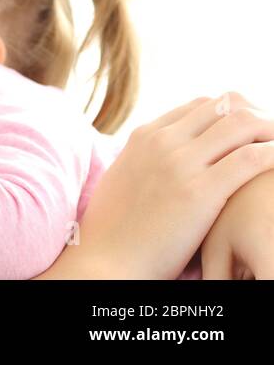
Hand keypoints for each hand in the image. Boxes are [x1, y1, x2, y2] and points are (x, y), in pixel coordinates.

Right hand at [37, 92, 273, 278]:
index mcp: (144, 136)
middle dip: (256, 116)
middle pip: (224, 106)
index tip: (251, 132)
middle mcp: (163, 141)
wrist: (107, 258)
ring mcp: (180, 163)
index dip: (233, 113)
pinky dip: (272, 153)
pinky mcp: (200, 191)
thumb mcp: (124, 177)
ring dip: (269, 130)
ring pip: (241, 124)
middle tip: (273, 137)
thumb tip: (171, 157)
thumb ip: (148, 159)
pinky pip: (248, 159)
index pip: (201, 106)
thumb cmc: (116, 228)